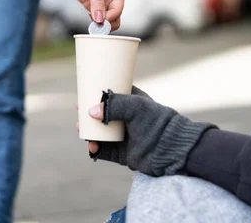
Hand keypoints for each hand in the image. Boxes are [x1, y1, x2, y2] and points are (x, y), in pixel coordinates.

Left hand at [57, 0, 125, 29]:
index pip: (118, 12)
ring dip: (100, 24)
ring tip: (92, 20)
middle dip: (107, 24)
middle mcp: (112, 0)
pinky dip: (93, 21)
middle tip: (96, 24)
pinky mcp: (92, 6)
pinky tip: (89, 15)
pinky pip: (96, 19)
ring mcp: (102, 4)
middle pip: (115, 19)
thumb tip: (100, 20)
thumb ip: (97, 4)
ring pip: (106, 21)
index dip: (109, 18)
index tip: (99, 20)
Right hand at [79, 86, 215, 176]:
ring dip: (90, 134)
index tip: (82, 96)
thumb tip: (90, 112)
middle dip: (88, 118)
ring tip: (85, 135)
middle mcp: (126, 119)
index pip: (110, 96)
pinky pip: (105, 151)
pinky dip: (96, 150)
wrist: (170, 148)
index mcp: (131, 102)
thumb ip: (113, 105)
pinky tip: (92, 148)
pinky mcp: (123, 153)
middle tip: (80, 118)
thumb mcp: (135, 107)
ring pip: (101, 134)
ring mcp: (124, 136)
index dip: (95, 96)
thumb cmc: (156, 122)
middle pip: (102, 117)